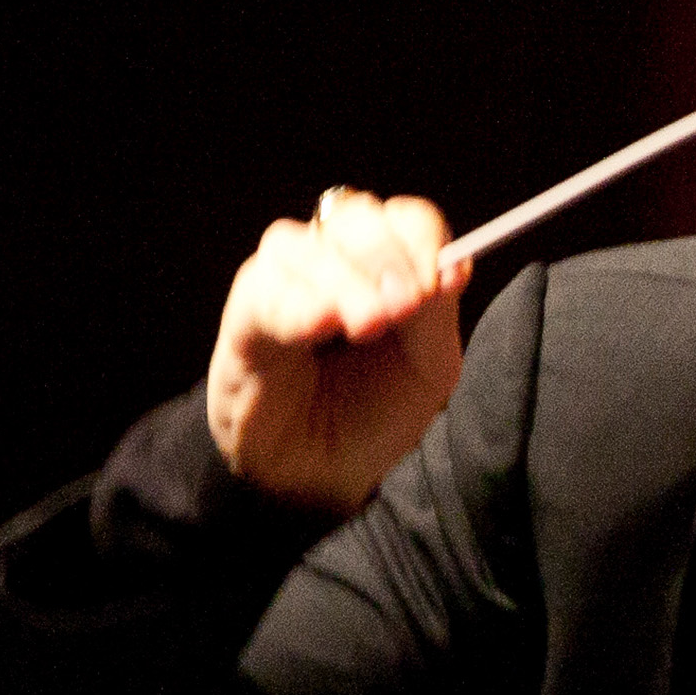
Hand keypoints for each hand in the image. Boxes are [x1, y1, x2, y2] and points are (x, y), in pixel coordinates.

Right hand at [206, 187, 465, 510]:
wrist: (321, 476)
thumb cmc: (375, 414)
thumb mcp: (428, 369)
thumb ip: (437, 314)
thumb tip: (452, 266)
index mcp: (383, 264)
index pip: (404, 219)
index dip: (423, 242)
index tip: (440, 286)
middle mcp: (330, 260)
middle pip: (355, 219)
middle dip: (387, 257)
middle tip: (404, 304)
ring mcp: (282, 282)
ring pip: (307, 248)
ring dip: (345, 282)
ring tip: (366, 325)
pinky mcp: (243, 316)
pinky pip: (264, 292)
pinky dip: (297, 304)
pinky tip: (320, 324)